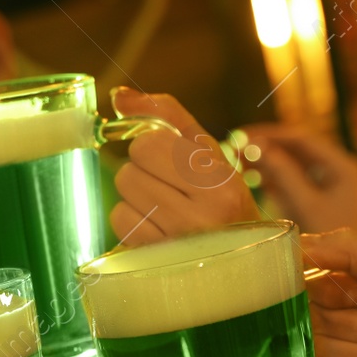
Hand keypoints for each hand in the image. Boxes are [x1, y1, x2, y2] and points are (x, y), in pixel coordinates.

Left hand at [108, 87, 260, 245]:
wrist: (238, 255)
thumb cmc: (221, 197)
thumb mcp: (208, 153)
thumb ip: (167, 115)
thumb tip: (118, 96)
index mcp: (220, 184)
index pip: (149, 143)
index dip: (152, 145)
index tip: (171, 159)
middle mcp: (201, 217)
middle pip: (129, 170)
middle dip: (142, 170)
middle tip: (167, 183)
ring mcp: (175, 245)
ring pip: (122, 195)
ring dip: (136, 195)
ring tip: (163, 206)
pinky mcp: (153, 260)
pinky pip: (119, 222)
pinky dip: (131, 219)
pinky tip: (155, 225)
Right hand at [233, 123, 356, 238]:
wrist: (342, 280)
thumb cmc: (331, 244)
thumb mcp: (305, 205)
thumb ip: (283, 174)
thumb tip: (255, 147)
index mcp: (341, 167)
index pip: (301, 139)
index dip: (270, 134)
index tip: (242, 135)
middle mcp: (335, 172)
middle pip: (295, 150)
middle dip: (265, 147)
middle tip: (233, 146)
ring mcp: (325, 187)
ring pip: (290, 165)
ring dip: (264, 162)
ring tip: (235, 160)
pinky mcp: (314, 202)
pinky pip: (289, 182)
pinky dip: (269, 178)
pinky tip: (247, 177)